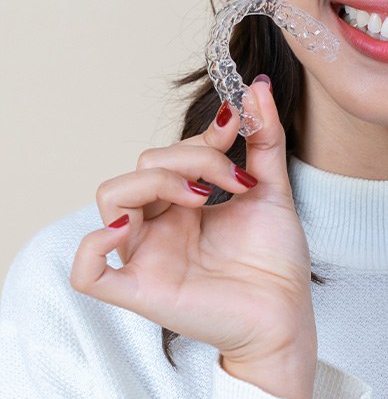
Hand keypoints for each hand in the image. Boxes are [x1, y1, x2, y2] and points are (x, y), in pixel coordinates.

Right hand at [70, 78, 316, 398]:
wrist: (288, 312)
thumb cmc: (276, 257)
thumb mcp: (272, 187)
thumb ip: (264, 138)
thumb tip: (258, 86)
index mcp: (186, 201)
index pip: (172, 151)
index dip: (202, 136)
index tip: (237, 127)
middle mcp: (161, 224)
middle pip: (144, 166)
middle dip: (192, 158)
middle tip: (235, 180)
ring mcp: (148, 254)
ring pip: (113, 197)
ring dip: (157, 182)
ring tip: (202, 198)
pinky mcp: (142, 290)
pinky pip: (89, 271)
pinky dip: (93, 245)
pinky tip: (131, 228)